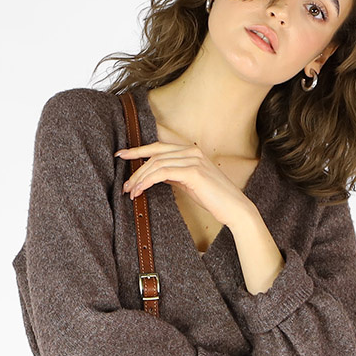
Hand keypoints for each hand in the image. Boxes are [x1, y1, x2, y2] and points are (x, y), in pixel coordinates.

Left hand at [116, 142, 249, 227]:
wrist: (234, 208)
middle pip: (155, 154)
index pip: (159, 147)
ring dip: (140, 178)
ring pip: (157, 164)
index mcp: (191, 151)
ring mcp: (193, 160)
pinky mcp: (193, 172)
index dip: (138, 150)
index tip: (121, 155)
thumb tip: (154, 174)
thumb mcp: (189, 182)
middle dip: (135, 167)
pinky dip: (148, 181)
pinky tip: (140, 189)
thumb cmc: (214, 198)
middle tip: (124, 184)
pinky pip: (163, 172)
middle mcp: (192, 151)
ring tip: (131, 191)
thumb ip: (173, 174)